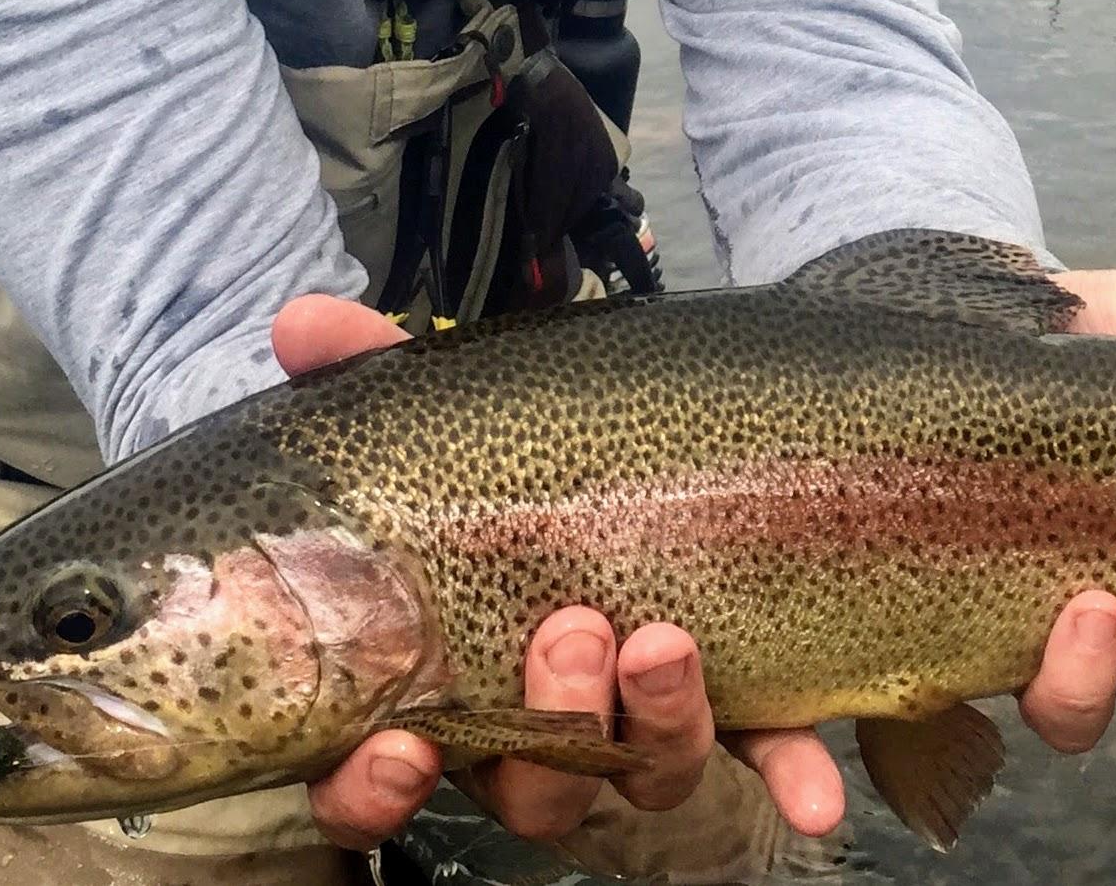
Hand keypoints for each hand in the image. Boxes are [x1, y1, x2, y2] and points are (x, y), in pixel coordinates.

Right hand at [276, 299, 745, 850]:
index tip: (399, 747)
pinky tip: (815, 793)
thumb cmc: (522, 469)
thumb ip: (373, 374)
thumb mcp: (447, 413)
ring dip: (656, 726)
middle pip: (531, 782)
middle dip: (552, 723)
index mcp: (449, 677)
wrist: (663, 456)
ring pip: (642, 774)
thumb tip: (301, 322)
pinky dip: (786, 771)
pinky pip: (762, 756)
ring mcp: (640, 728)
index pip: (382, 771)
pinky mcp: (739, 708)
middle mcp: (539, 727)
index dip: (377, 785)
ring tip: (665, 642)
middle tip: (572, 632)